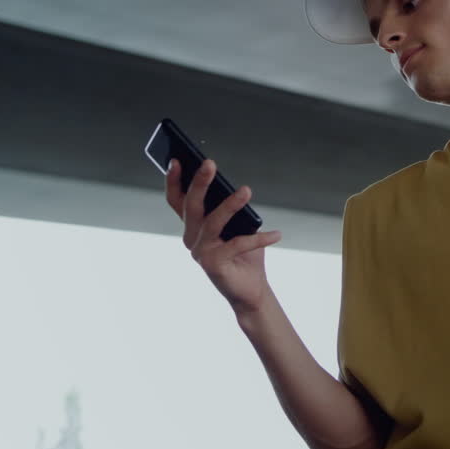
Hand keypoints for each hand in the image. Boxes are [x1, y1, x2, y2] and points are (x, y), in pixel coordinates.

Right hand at [165, 158, 281, 315]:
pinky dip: (259, 239)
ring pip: (212, 223)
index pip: (177, 200)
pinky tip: (276, 234)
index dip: (173, 180)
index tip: (176, 159)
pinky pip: (237, 245)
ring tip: (246, 190)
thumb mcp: (238, 226)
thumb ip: (230, 209)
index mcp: (193, 226)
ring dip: (230, 205)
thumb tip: (233, 188)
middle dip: (199, 183)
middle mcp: (191, 238)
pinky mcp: (213, 265)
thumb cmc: (244, 254)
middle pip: (191, 206)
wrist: (251, 289)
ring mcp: (200, 252)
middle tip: (209, 163)